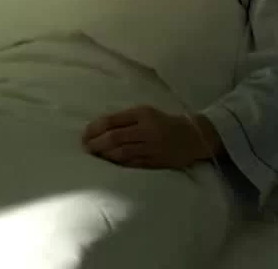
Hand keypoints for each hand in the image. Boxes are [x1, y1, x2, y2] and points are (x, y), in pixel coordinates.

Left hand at [82, 105, 219, 169]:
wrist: (193, 136)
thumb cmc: (163, 123)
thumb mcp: (145, 113)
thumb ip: (124, 119)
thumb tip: (98, 129)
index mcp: (142, 114)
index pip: (112, 121)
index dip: (94, 129)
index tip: (84, 135)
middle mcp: (146, 129)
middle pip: (114, 137)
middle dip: (96, 144)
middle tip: (85, 148)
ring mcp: (151, 147)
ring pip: (121, 152)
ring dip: (104, 155)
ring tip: (94, 157)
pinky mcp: (156, 161)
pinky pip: (132, 164)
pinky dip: (118, 164)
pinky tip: (108, 164)